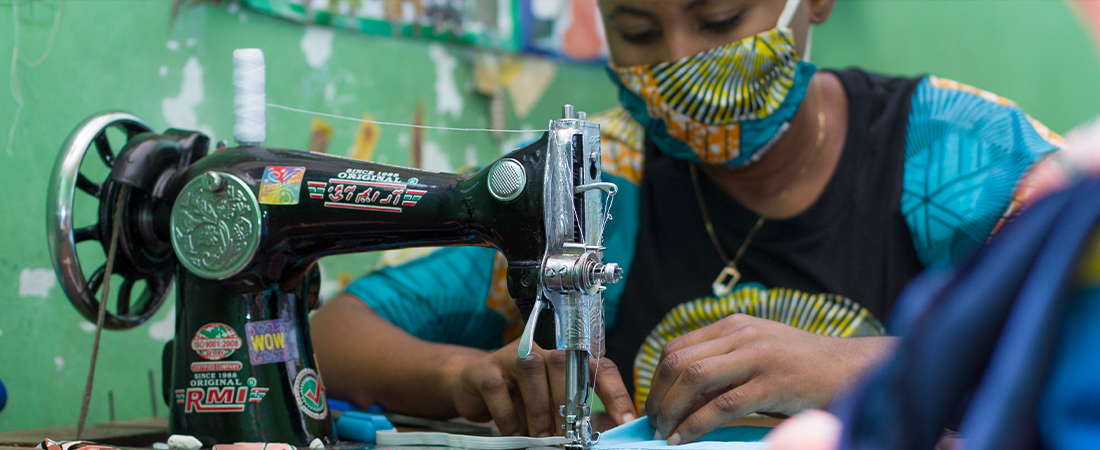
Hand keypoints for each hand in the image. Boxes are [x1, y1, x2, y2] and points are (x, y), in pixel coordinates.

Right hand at [450, 339, 636, 436]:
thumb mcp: (552, 404)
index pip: (600, 367)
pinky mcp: (486, 369)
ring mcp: (512, 355)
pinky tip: (515, 434)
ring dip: (540, 413)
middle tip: (569, 439)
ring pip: (533, 373)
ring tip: (542, 439)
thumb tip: (606, 436)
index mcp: (567, 356)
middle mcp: (542, 348)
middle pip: (565, 365)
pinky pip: (500, 391)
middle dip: (569, 407)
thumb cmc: (522, 397)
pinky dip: (510, 419)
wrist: (474, 386)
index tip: (628, 422)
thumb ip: (577, 415)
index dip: (616, 394)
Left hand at [645, 314, 893, 443]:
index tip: (654, 404)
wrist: (851, 368)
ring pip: (694, 379)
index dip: (656, 379)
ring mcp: (757, 357)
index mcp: (734, 325)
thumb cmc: (802, 365)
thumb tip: (684, 396)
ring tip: (665, 432)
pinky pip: (722, 405)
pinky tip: (685, 438)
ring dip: (671, 410)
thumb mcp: (759, 351)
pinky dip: (697, 424)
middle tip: (654, 423)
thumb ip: (725, 363)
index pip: (677, 347)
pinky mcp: (772, 383)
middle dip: (658, 396)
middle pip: (678, 362)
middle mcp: (741, 335)